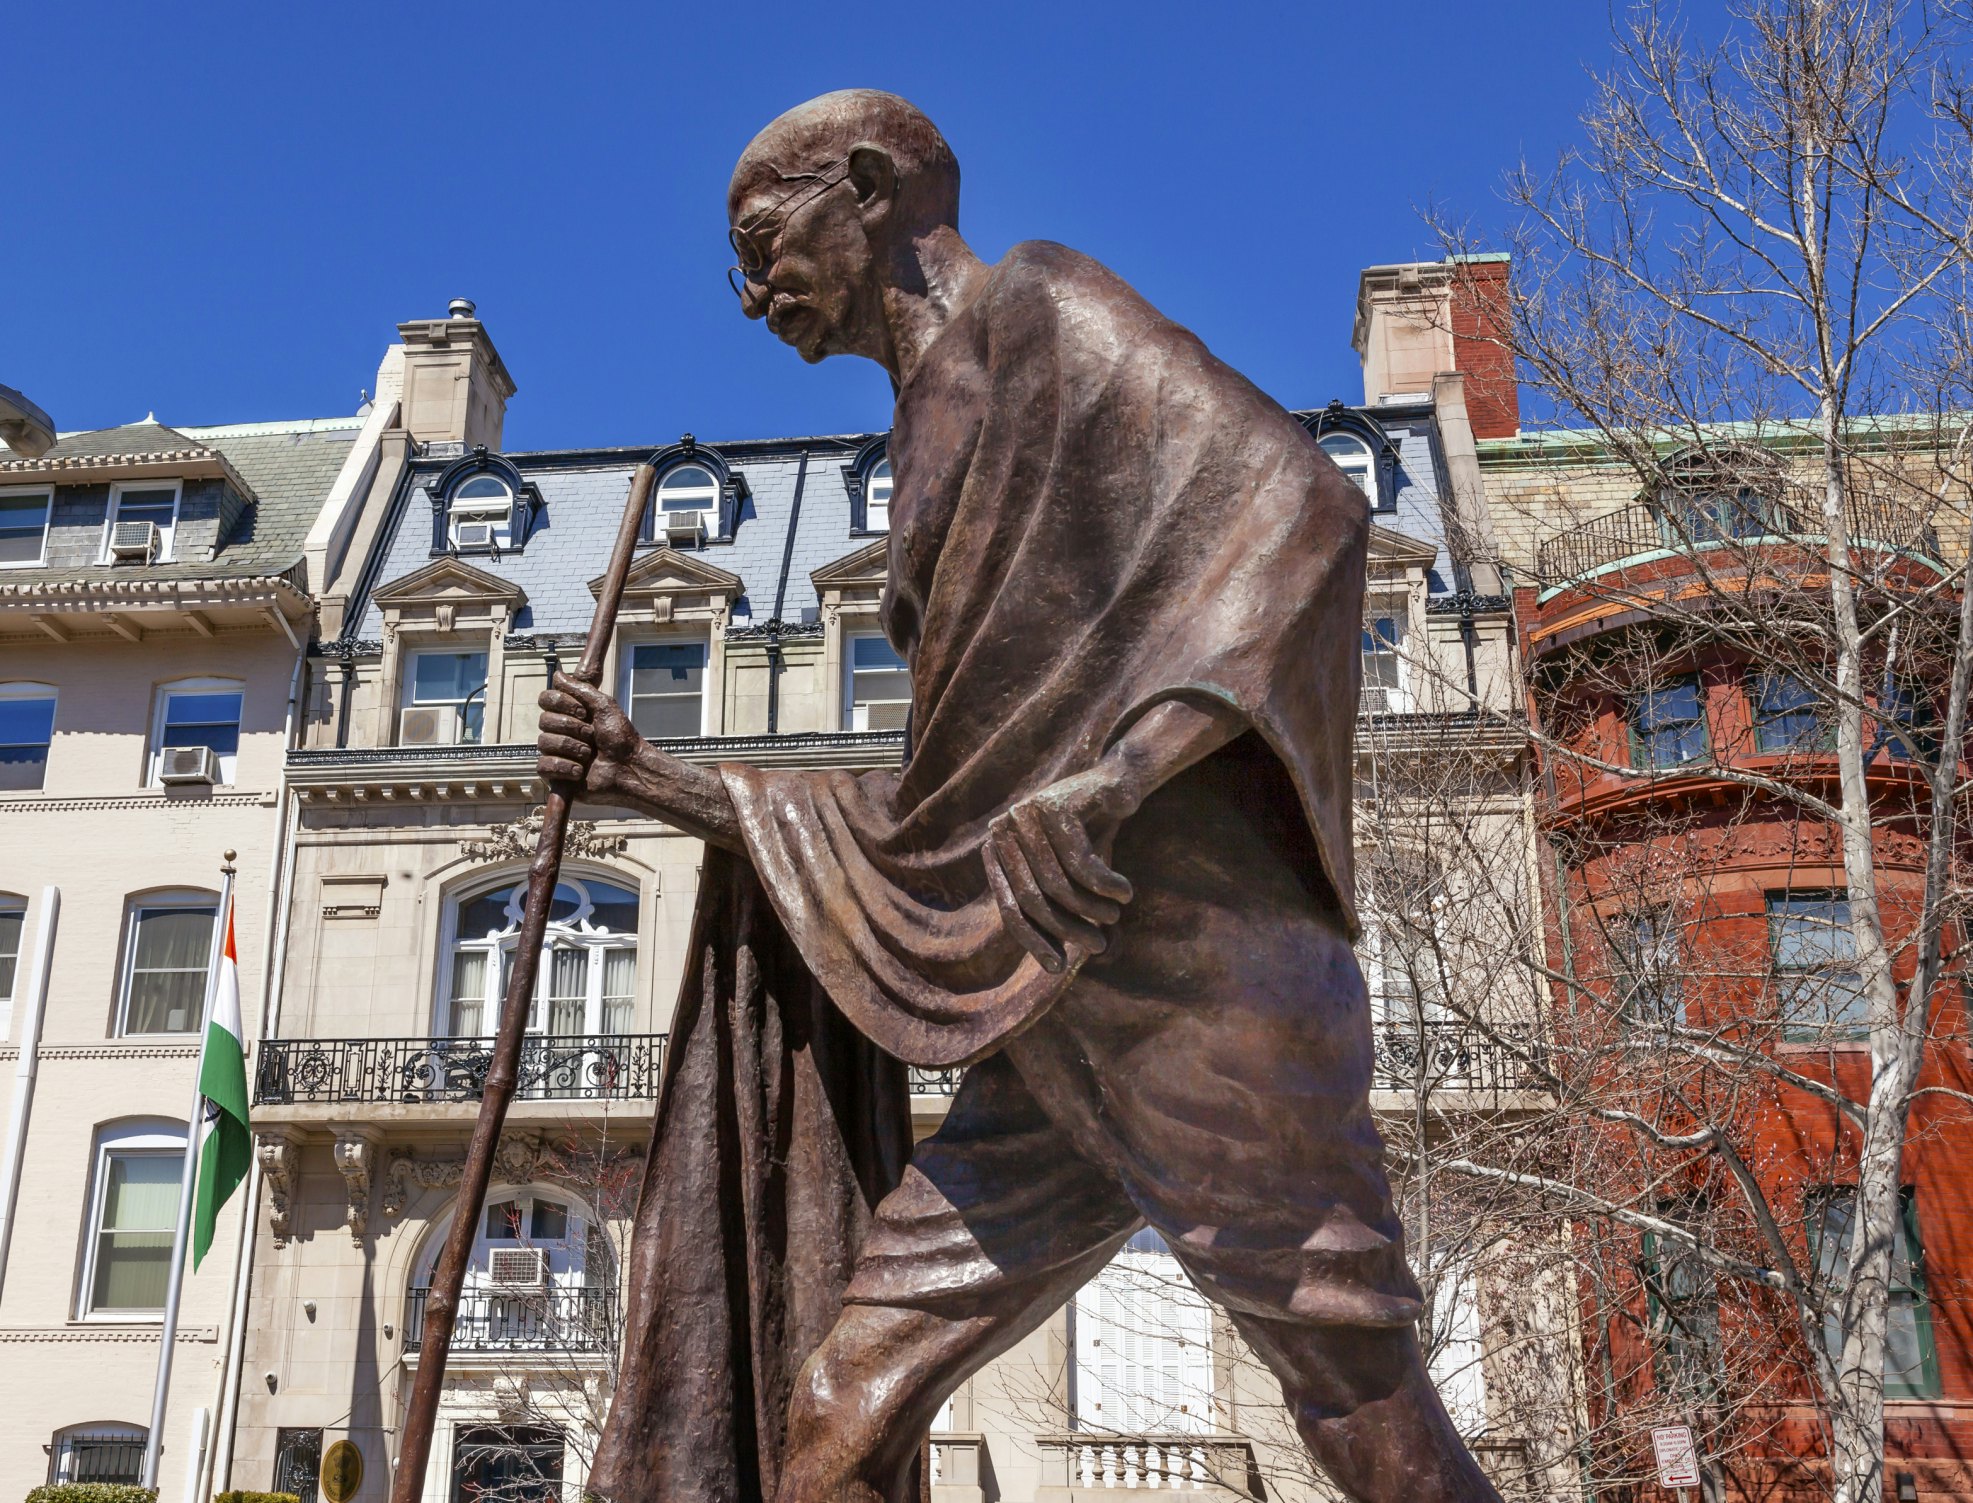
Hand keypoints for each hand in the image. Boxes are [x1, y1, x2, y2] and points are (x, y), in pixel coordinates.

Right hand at [537, 674, 641, 799]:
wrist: (629, 767)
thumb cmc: (620, 737)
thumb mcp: (604, 706)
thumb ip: (580, 689)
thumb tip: (558, 674)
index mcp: (568, 713)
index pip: (546, 699)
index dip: (563, 704)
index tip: (584, 713)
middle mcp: (559, 731)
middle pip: (544, 721)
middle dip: (573, 728)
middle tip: (592, 736)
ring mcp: (556, 752)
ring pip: (544, 742)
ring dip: (572, 748)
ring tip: (589, 755)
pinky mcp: (555, 775)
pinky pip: (543, 766)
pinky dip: (563, 766)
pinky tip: (579, 771)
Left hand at [982, 763, 1137, 974]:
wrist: (1117, 785)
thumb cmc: (1090, 838)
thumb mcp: (1067, 878)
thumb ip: (1055, 912)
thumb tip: (1053, 967)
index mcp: (999, 851)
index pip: (1010, 906)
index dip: (1033, 940)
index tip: (1057, 968)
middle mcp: (1004, 831)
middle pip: (1032, 897)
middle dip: (1067, 928)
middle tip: (1098, 945)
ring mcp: (1026, 814)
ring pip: (1057, 883)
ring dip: (1092, 907)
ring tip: (1115, 915)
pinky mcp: (1055, 805)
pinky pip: (1081, 863)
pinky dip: (1106, 885)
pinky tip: (1125, 891)